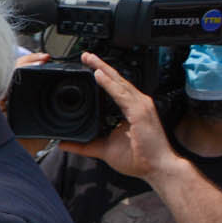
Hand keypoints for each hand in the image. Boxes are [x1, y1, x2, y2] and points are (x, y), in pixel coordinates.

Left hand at [60, 52, 180, 179]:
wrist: (157, 167)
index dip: (102, 75)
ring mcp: (140, 105)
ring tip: (89, 60)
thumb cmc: (138, 158)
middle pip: (116, 79)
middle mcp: (137, 102)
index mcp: (131, 108)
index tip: (88, 67)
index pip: (115, 87)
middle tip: (85, 55)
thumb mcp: (104, 149)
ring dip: (103, 69)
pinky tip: (98, 75)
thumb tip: (64, 143)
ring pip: (119, 82)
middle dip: (100, 66)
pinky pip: (122, 94)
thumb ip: (84, 145)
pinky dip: (110, 84)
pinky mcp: (140, 111)